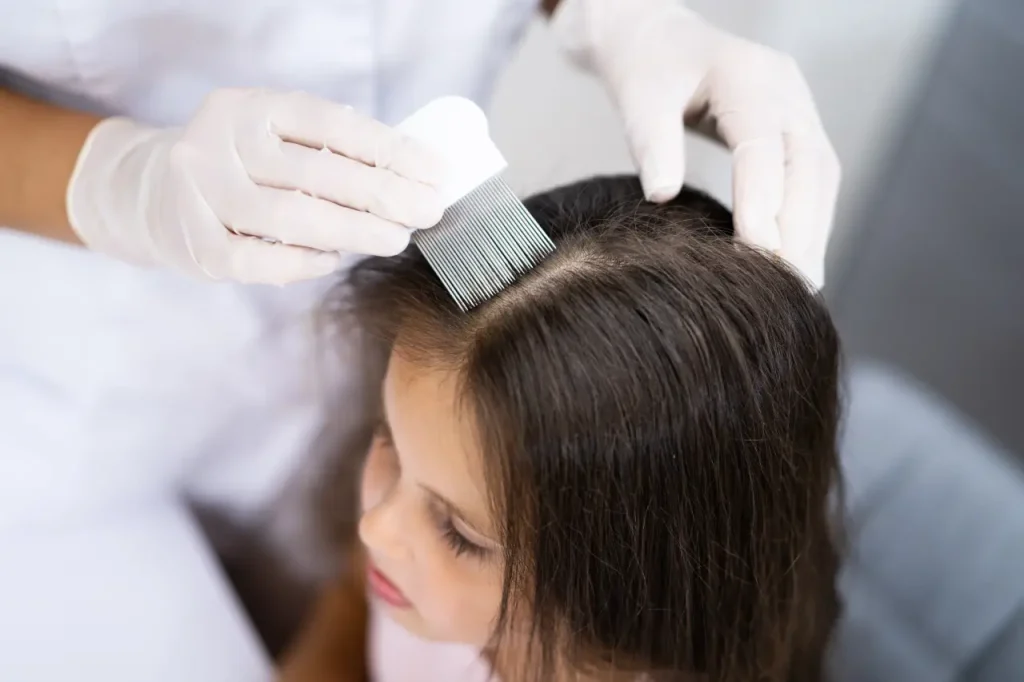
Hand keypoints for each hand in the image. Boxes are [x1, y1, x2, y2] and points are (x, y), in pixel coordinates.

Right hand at [67, 88, 445, 283]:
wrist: (150, 191)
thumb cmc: (240, 165)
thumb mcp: (274, 136)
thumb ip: (330, 149)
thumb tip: (414, 175)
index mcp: (250, 108)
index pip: (331, 124)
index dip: (390, 149)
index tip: (436, 172)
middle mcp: (220, 144)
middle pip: (317, 173)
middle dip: (384, 195)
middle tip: (428, 211)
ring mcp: (201, 195)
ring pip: (291, 218)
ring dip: (355, 231)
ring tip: (396, 238)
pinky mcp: (195, 245)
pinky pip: (260, 260)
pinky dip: (305, 262)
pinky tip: (335, 258)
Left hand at [551, 0, 840, 287]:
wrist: (658, 38)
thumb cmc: (646, 67)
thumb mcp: (638, 97)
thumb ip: (651, 142)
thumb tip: (661, 195)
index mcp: (748, 76)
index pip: (764, 147)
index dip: (763, 203)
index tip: (756, 255)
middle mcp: (786, 90)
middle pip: (808, 167)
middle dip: (800, 231)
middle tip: (788, 288)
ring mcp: (798, 108)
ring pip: (820, 177)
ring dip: (812, 233)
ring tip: (799, 286)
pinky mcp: (797, 129)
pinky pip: (814, 179)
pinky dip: (808, 222)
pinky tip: (795, 260)